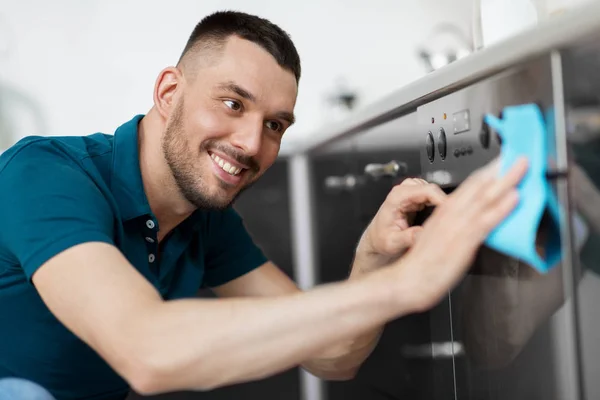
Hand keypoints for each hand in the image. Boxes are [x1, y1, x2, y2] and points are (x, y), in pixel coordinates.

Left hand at [356, 178, 446, 268]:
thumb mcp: (393, 242)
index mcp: (397, 197)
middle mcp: (404, 191)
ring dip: (441, 204)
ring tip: (443, 220)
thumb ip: (408, 237)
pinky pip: (433, 196)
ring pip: (435, 191)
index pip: (427, 190)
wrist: (377, 239)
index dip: (443, 200)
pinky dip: (439, 205)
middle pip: (434, 189)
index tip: (451, 213)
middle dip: (444, 204)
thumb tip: (423, 233)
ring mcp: (410, 192)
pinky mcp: (416, 197)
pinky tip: (438, 217)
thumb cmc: (381, 239)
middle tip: (449, 220)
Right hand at [396, 157, 528, 311]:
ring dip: (506, 180)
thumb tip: (472, 221)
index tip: (502, 162)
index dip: (487, 171)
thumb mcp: (436, 235)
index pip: (470, 185)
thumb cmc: (422, 262)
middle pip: (479, 185)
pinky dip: (501, 206)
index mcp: (444, 211)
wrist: (410, 278)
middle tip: (518, 156)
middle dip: (500, 168)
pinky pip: (487, 219)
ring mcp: (459, 225)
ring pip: (485, 196)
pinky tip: (514, 197)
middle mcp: (452, 214)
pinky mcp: (465, 240)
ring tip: (522, 167)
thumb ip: (454, 225)